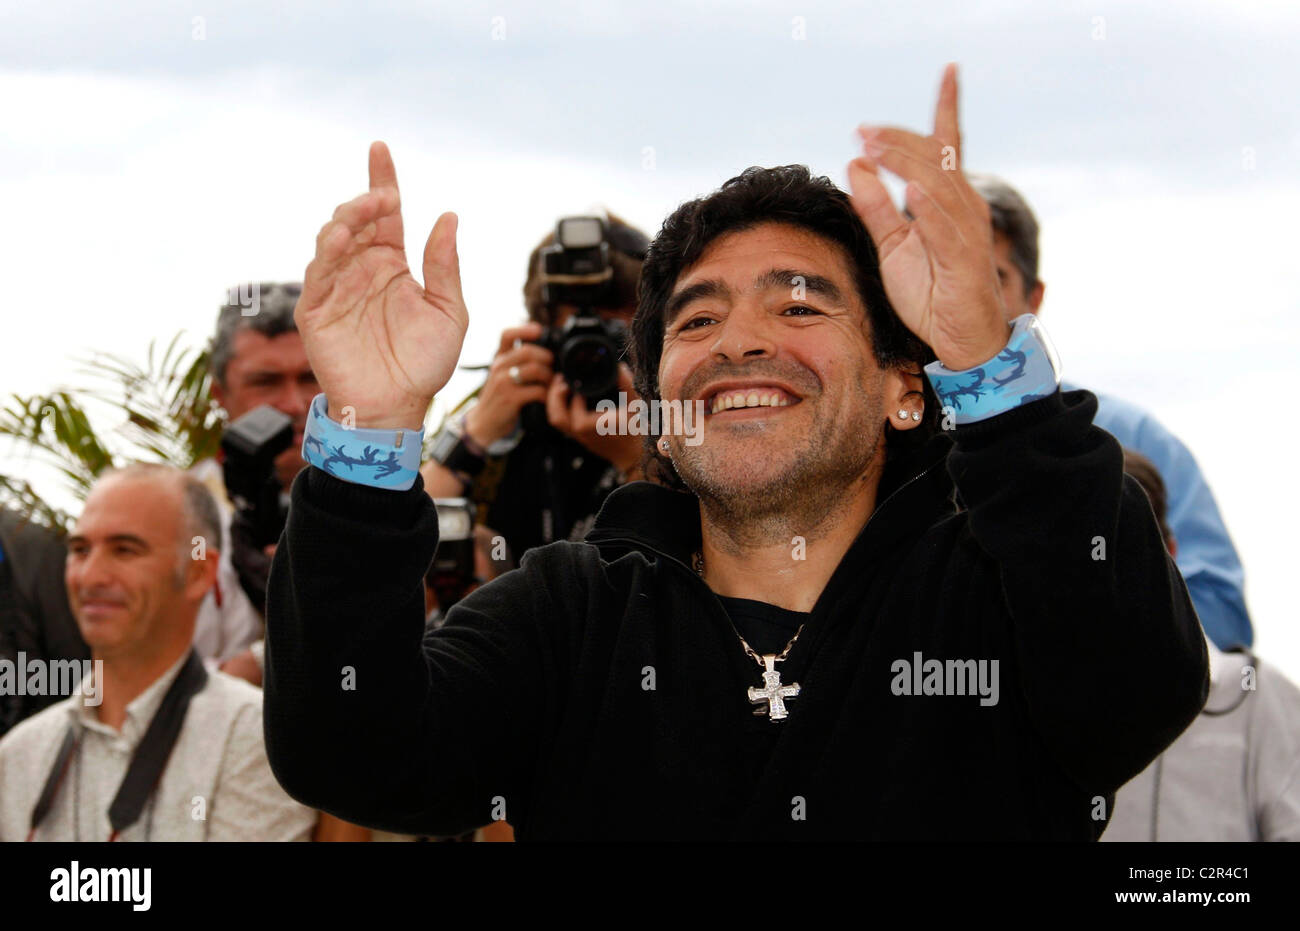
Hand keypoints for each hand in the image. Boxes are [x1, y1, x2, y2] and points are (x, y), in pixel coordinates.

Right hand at [297, 142, 468, 430]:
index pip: (385, 215)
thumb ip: (445, 265)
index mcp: (392, 265)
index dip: (382, 181)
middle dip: (367, 200)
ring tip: (366, 209)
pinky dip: (327, 253)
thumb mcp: (449, 311)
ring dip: (347, 219)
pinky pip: (317, 274)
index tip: (380, 149)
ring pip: (332, 239)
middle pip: (356, 220)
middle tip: (385, 195)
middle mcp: (362, 270)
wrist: (398, 407)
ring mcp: (337, 288)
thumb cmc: (424, 364)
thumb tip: (448, 217)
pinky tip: (342, 238)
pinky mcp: (316, 311)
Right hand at [463, 323, 554, 446]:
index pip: (507, 335)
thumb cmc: (498, 398)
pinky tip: (546, 398)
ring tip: (552, 384)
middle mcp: (498, 367)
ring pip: (534, 369)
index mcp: (498, 359)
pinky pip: (536, 390)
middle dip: (546, 358)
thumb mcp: (501, 375)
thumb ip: (516, 362)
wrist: (482, 423)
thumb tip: (543, 349)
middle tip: (552, 367)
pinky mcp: (510, 399)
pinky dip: (547, 394)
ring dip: (549, 377)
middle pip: (527, 351)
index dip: (525, 329)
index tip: (540, 330)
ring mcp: (503, 383)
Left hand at [545, 364, 643, 476]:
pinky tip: (566, 394)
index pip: (577, 416)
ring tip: (561, 384)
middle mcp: (583, 433)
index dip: (575, 398)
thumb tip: (619, 367)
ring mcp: (578, 435)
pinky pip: (560, 420)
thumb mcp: (634, 406)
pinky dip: (559, 406)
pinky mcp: (576, 435)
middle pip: (557, 417)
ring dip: (554, 401)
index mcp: (597, 427)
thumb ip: (627, 386)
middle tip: (562, 380)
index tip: (579, 384)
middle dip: (555, 396)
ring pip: (556, 419)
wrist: (631, 454)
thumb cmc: (633, 431)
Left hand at [847, 64, 1009, 370]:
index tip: (950, 70)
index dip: (948, 107)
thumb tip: (855, 164)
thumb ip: (875, 206)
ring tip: (873, 147)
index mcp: (948, 200)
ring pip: (938, 185)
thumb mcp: (892, 245)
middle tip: (862, 131)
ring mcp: (966, 232)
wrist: (959, 338)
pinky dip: (929, 207)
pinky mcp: (963, 260)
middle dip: (898, 141)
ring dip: (906, 163)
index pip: (949, 146)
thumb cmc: (931, 292)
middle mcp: (963, 207)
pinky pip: (945, 228)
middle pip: (935, 159)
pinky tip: (912, 190)